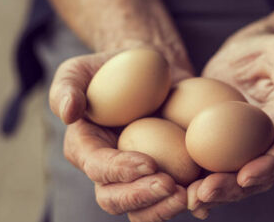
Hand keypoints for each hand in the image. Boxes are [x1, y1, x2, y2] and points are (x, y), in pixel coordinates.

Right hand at [49, 49, 192, 221]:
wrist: (151, 70)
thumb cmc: (113, 67)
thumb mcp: (81, 69)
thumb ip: (67, 86)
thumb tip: (68, 113)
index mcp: (86, 149)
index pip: (97, 168)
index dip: (120, 171)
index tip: (149, 163)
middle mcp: (109, 171)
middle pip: (116, 200)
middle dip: (142, 198)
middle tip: (171, 186)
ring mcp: (138, 177)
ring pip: (145, 209)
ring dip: (166, 208)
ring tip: (191, 195)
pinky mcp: (166, 173)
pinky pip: (174, 196)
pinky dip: (190, 201)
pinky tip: (206, 195)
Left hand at [187, 34, 273, 218]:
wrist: (246, 55)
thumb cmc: (268, 50)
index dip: (269, 167)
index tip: (246, 176)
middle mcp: (268, 144)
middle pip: (257, 176)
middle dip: (233, 189)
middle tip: (206, 193)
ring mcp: (244, 148)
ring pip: (232, 179)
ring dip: (212, 192)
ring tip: (188, 198)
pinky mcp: (221, 145)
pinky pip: (211, 167)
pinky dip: (197, 181)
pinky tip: (178, 189)